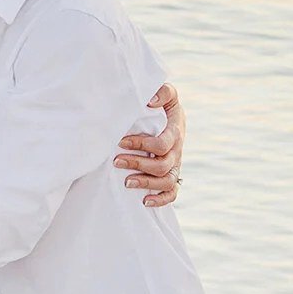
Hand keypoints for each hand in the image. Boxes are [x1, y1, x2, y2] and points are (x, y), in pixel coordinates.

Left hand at [117, 83, 184, 205]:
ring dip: (146, 183)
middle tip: (115, 161)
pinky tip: (144, 201)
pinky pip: (172, 193)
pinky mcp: (172, 176)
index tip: (120, 141)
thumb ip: (163, 92)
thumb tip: (150, 101)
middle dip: (137, 163)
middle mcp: (177, 151)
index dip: (141, 145)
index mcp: (175, 132)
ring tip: (126, 181)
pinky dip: (160, 200)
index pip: (162, 144)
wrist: (173, 119)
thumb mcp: (168, 94)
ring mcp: (175, 166)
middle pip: (162, 165)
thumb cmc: (164, 106)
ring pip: (166, 181)